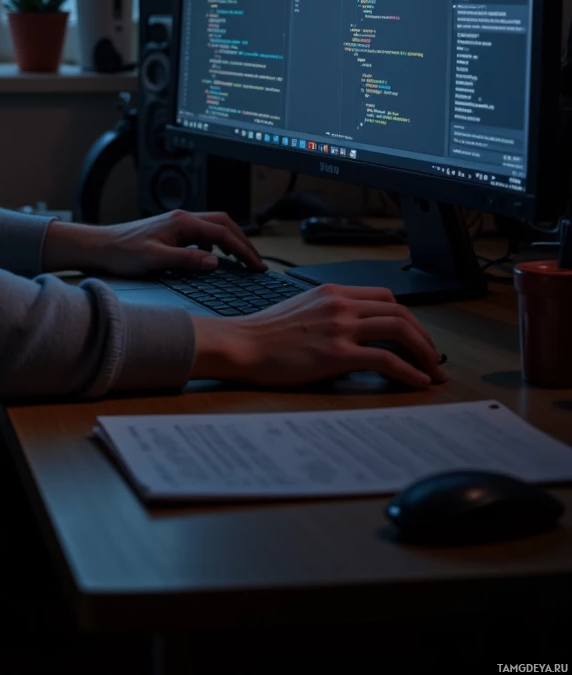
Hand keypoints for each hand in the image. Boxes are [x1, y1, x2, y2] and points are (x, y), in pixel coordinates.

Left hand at [41, 210, 264, 277]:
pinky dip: (217, 243)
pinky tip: (216, 259)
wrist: (101, 247)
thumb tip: (215, 263)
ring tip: (244, 261)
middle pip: (224, 224)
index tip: (257, 266)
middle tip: (257, 263)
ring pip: (214, 227)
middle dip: (244, 242)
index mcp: (182, 223)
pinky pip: (203, 233)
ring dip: (232, 241)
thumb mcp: (156, 260)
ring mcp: (177, 223)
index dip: (243, 250)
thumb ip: (187, 260)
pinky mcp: (172, 230)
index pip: (223, 234)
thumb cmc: (123, 253)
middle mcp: (182, 218)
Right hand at [191, 284, 446, 388]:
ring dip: (424, 353)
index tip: (416, 339)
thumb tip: (351, 330)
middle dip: (423, 337)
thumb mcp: (301, 311)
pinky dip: (408, 372)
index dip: (408, 318)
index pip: (385, 298)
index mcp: (332, 292)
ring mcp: (340, 327)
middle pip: (399, 312)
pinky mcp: (337, 353)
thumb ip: (329, 313)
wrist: (241, 344)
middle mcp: (340, 304)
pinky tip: (417, 383)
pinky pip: (386, 359)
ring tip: (433, 372)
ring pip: (399, 330)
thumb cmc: (264, 334)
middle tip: (433, 358)